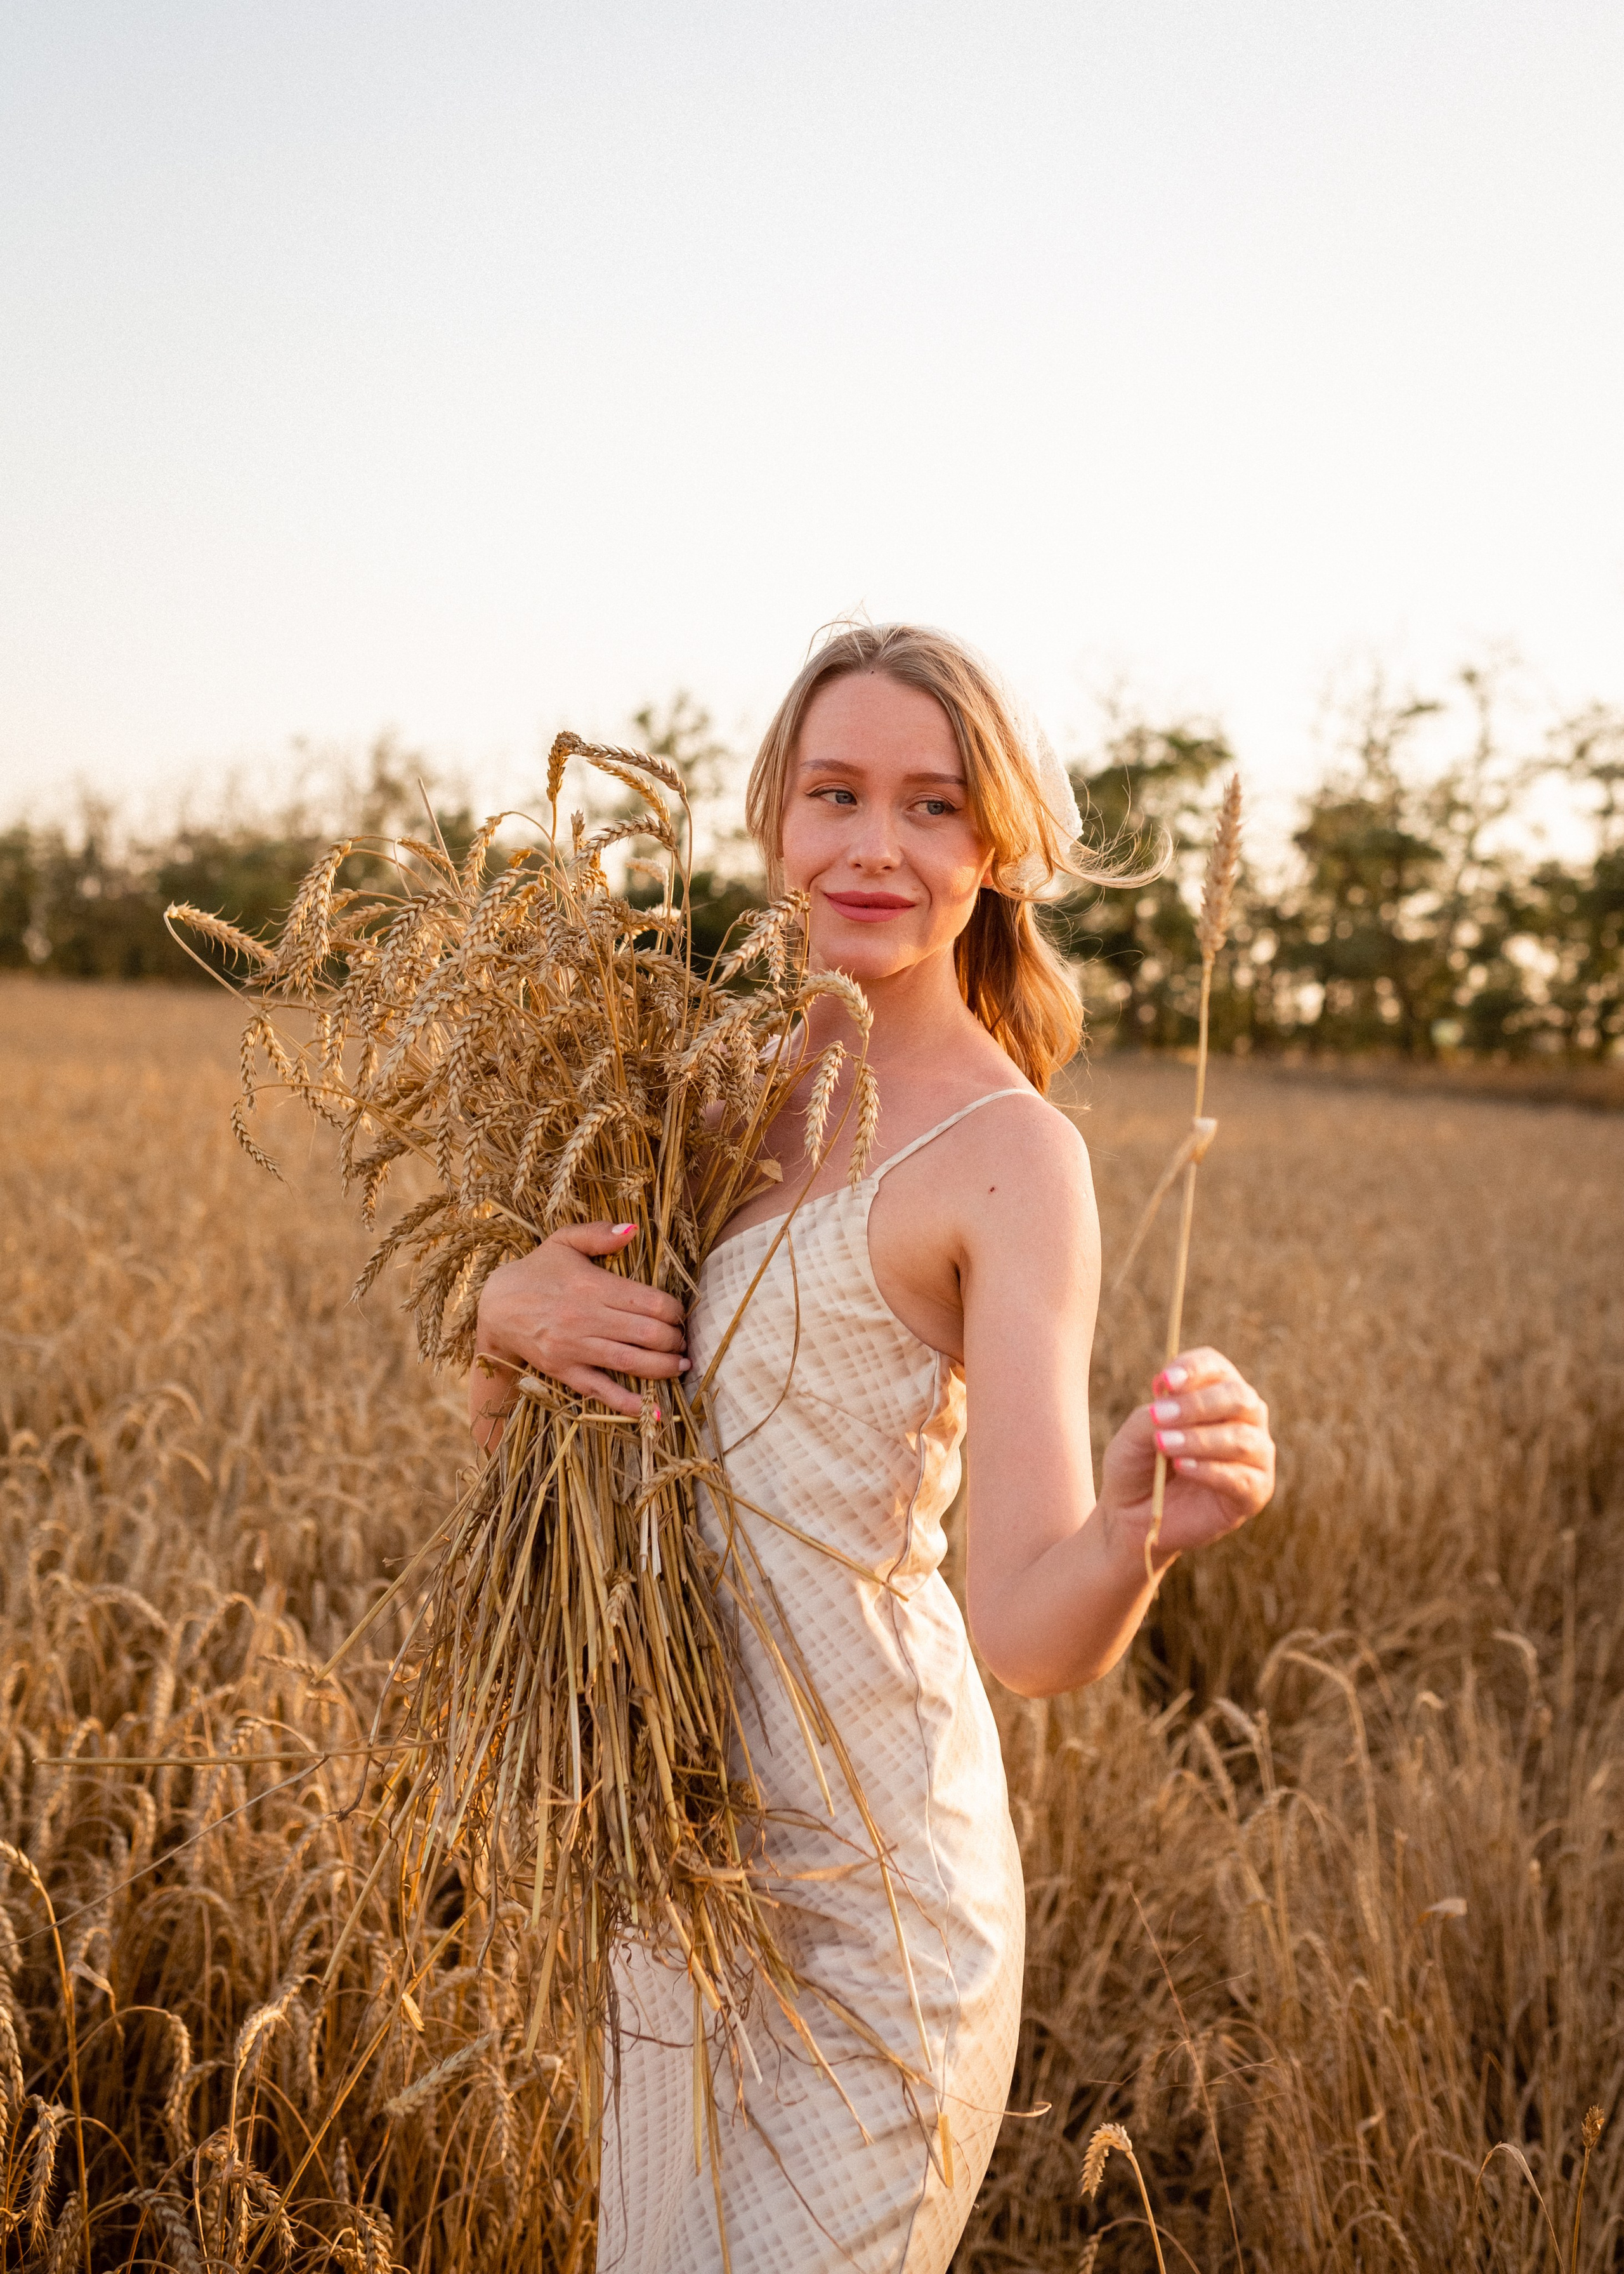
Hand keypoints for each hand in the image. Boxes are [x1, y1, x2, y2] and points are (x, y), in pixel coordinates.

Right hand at [470, 1222, 687, 1435]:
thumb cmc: (536, 1271)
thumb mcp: (564, 1242)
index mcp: (593, 1286)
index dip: (674, 1311)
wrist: (495, 1306)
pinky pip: (601, 1390)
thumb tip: (634, 1229)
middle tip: (684, 1341)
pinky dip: (628, 1402)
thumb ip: (599, 1234)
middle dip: (675, 1340)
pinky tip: (652, 1409)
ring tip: (681, 1366)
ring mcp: (575, 1348)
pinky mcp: (564, 1371)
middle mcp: (586, 1318)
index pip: (651, 1302)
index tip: (679, 1314)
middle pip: (648, 1334)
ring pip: (631, 1362)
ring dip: (664, 1368)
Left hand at [1097, 1346, 1274, 1567]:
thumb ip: (1157, 1414)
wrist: (1131, 1515)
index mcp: (1216, 1392)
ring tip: (1163, 1444)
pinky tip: (1182, 1467)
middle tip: (1159, 1416)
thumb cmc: (1137, 1464)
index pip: (1216, 1367)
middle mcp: (1244, 1418)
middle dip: (1197, 1404)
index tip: (1163, 1382)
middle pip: (1238, 1396)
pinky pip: (1241, 1477)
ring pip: (1241, 1438)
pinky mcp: (1255, 1492)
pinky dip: (1210, 1470)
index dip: (1193, 1369)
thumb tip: (1172, 1399)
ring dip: (1199, 1439)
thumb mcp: (1136, 1433)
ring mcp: (1255, 1455)